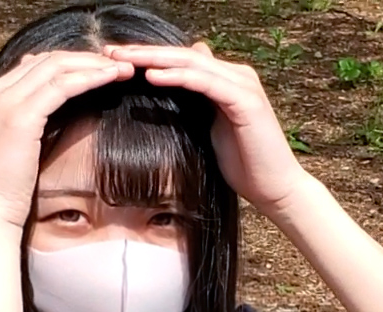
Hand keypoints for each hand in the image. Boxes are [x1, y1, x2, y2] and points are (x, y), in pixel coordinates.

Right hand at [0, 51, 135, 234]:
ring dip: (93, 65)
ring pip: (56, 68)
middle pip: (47, 60)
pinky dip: (89, 78)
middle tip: (118, 65)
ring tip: (122, 70)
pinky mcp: (20, 117)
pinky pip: (61, 86)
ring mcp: (4, 101)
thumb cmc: (6, 189)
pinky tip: (110, 79)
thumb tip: (52, 101)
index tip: (100, 70)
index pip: (36, 64)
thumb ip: (28, 118)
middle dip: (87, 59)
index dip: (71, 63)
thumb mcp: (15, 145)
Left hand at [103, 42, 309, 214]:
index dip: (147, 57)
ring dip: (154, 59)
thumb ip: (193, 108)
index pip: (181, 61)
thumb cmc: (241, 165)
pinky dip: (177, 77)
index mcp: (226, 80)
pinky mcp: (245, 100)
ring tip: (123, 60)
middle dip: (143, 52)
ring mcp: (243, 85)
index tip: (112, 61)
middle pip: (182, 55)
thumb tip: (172, 89)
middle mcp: (236, 75)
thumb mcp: (208, 131)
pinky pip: (205, 82)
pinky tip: (152, 76)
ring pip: (191, 63)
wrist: (273, 188)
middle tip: (109, 52)